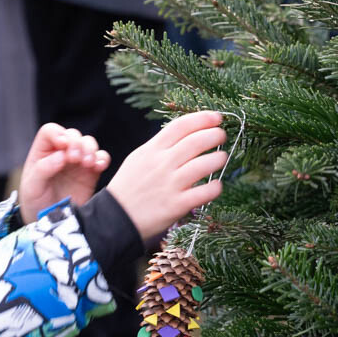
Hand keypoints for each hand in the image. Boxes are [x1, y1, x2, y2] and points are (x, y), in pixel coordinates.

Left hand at [19, 124, 111, 223]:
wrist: (51, 223)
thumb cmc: (36, 202)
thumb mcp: (32, 187)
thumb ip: (43, 169)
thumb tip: (61, 156)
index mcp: (43, 152)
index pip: (51, 131)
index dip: (58, 134)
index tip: (62, 146)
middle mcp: (61, 153)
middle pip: (73, 134)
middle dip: (76, 143)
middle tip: (74, 159)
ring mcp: (78, 162)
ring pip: (89, 143)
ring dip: (90, 149)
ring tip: (87, 164)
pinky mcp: (91, 173)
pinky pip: (101, 158)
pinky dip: (102, 159)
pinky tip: (99, 167)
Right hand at [107, 111, 227, 240]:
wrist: (115, 219)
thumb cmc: (129, 187)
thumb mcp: (138, 158)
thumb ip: (160, 146)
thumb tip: (186, 134)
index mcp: (152, 150)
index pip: (180, 126)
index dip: (202, 118)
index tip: (217, 117)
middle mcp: (162, 164)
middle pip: (196, 141)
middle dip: (215, 135)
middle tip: (222, 135)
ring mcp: (170, 184)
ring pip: (203, 164)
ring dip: (218, 158)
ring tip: (222, 158)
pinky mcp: (177, 205)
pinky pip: (204, 192)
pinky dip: (215, 187)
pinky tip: (217, 185)